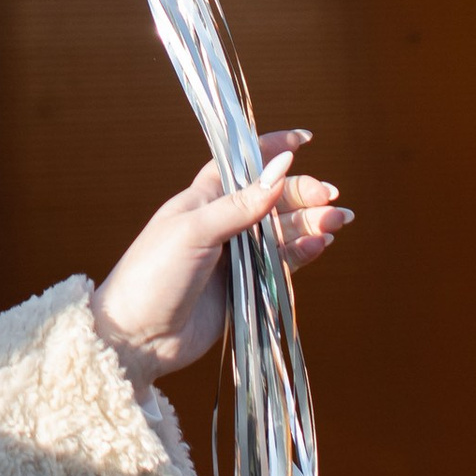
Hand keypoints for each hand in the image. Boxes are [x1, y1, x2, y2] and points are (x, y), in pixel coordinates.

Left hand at [90, 130, 350, 385]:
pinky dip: (302, 252)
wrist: (136, 336)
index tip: (305, 139)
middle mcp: (222, 223)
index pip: (242, 163)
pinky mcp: (245, 287)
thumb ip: (239, 206)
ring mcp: (235, 256)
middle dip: (302, 192)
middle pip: (271, 198)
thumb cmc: (153, 274)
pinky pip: (281, 263)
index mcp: (203, 198)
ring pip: (282, 231)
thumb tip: (280, 173)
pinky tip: (321, 243)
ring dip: (309, 222)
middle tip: (331, 196)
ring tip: (338, 220)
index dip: (271, 149)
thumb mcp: (193, 232)